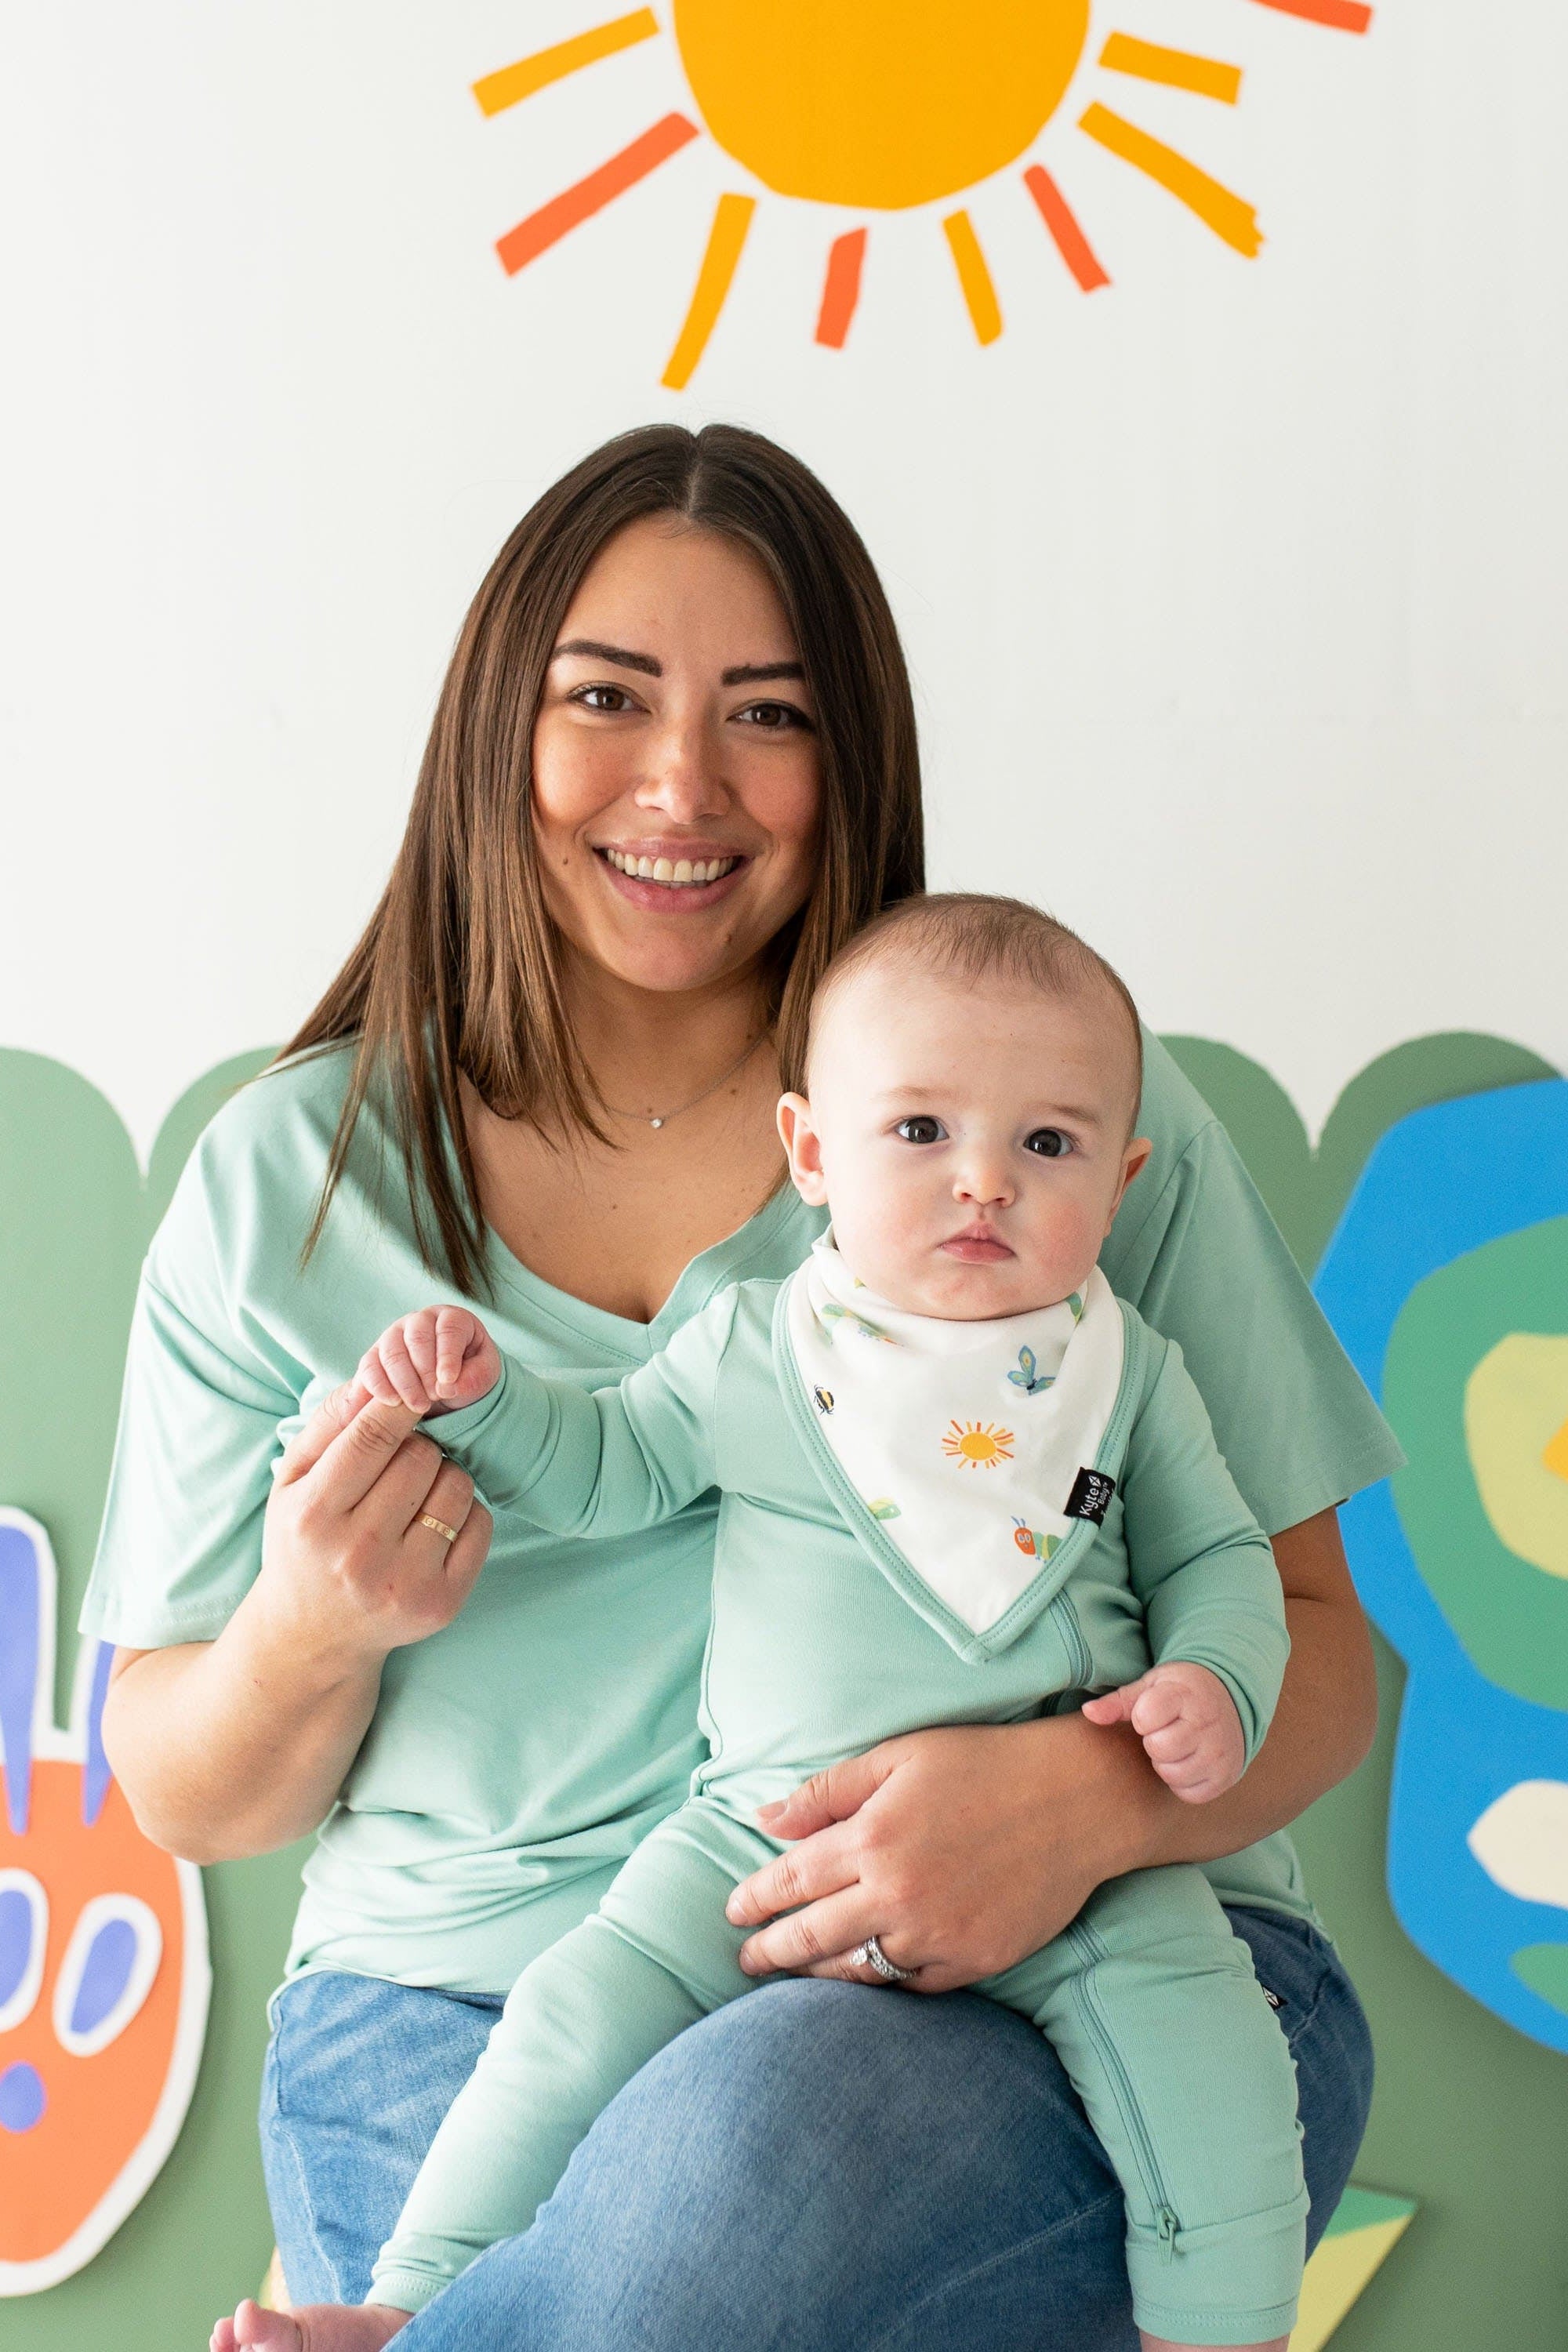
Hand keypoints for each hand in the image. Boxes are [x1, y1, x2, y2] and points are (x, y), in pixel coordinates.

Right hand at [259, 1379, 492, 1667]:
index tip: (415, 1391)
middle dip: (417, 1446)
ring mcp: (404, 1582)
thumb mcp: (291, 1481)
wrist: (312, 1635)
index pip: (372, 1437)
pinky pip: (480, 1524)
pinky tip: (434, 1524)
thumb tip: (375, 1378)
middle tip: (400, 1463)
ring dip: (443, 1476)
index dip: (401, 1404)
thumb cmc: (302, 1542)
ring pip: (456, 1485)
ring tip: (415, 1495)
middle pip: (421, 1456)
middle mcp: (357, 1554)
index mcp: (313, 1516)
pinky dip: (465, 1512)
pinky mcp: (442, 1603)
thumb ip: (328, 1423)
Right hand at [357, 1307, 500, 1416]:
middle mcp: (420, 1321)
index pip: (449, 1328)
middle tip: (434, 1397)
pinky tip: (391, 1403)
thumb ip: (473, 1377)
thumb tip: (447, 1386)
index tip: (448, 1381)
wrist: (448, 1385)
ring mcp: (394, 1335)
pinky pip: (369, 1366)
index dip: (448, 1355)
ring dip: (404, 1382)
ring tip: (418, 1406)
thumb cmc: (470, 1372)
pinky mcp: (375, 1355)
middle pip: (417, 1338)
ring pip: (391, 1352)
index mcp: (451, 1318)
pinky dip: (378, 1386)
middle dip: (425, 1372)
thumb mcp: (483, 1375)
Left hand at [724, 1714, 1157, 1992]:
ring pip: (857, 1971)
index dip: (754, 1900)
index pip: (790, 1882)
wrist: (1078, 1799)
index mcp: (871, 1839)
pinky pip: (913, 1985)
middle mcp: (897, 1895)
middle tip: (745, 1960)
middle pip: (811, 1937)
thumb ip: (828, 1793)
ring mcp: (937, 1935)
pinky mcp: (974, 1960)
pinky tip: (867, 1979)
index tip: (732, 1912)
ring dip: (818, 1976)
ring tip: (794, 1976)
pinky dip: (884, 1983)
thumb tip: (765, 1820)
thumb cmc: (984, 1764)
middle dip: (769, 1952)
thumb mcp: (899, 1757)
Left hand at [1081, 1661, 1244, 1803]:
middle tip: (1166, 1730)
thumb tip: (1088, 1712)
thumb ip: (1118, 1702)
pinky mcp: (1225, 1776)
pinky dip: (1183, 1781)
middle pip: (1158, 1749)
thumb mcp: (1151, 1686)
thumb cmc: (1181, 1692)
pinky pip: (1190, 1794)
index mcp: (1185, 1696)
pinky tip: (1188, 1760)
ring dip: (1166, 1763)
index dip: (1143, 1717)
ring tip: (1177, 1744)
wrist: (1231, 1697)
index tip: (1155, 1710)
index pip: (1145, 1719)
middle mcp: (1208, 1725)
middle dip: (1153, 1741)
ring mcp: (1220, 1753)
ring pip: (1172, 1774)